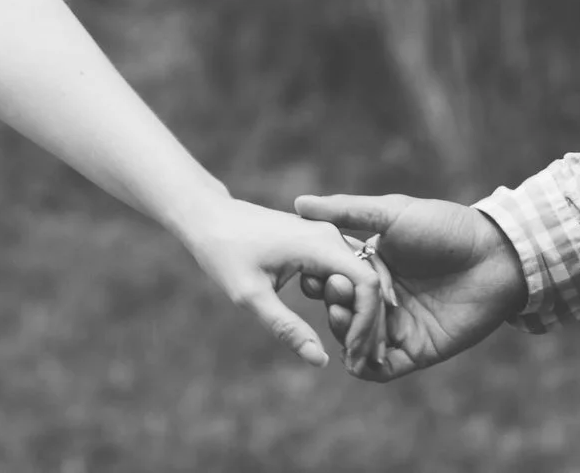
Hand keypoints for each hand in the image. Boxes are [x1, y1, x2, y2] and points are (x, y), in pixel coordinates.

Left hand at [176, 196, 394, 368]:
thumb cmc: (224, 252)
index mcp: (319, 243)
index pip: (367, 284)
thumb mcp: (250, 295)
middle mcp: (329, 235)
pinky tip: (343, 326)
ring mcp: (326, 235)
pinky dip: (350, 299)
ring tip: (357, 351)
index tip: (354, 354)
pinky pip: (347, 271)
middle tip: (365, 363)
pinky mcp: (319, 241)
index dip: (367, 323)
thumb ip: (286, 327)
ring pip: (362, 276)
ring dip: (363, 312)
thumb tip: (320, 360)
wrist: (208, 216)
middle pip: (371, 281)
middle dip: (371, 324)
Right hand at [294, 193, 526, 381]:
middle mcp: (382, 299)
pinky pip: (382, 368)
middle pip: (343, 314)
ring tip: (343, 318)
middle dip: (332, 307)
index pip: (335, 282)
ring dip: (344, 336)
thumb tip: (299, 203)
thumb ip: (346, 211)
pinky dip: (365, 366)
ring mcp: (399, 326)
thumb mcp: (391, 214)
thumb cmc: (444, 228)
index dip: (321, 282)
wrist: (493, 256)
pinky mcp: (417, 351)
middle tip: (334, 294)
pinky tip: (356, 355)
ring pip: (357, 342)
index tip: (313, 275)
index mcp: (372, 268)